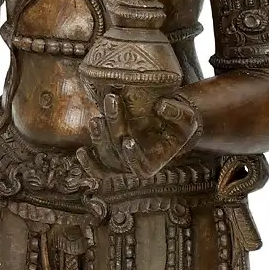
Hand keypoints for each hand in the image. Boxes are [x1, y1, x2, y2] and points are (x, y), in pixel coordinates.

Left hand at [76, 89, 201, 181]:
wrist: (169, 124)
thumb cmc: (180, 123)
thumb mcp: (187, 117)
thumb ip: (177, 112)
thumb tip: (160, 106)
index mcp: (154, 163)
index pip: (140, 168)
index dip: (132, 157)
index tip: (128, 141)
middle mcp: (135, 166)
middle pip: (119, 155)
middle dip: (114, 128)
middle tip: (112, 101)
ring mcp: (121, 163)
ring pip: (105, 159)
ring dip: (99, 140)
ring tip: (96, 119)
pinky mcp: (110, 155)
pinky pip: (97, 166)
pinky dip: (88, 162)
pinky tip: (81, 152)